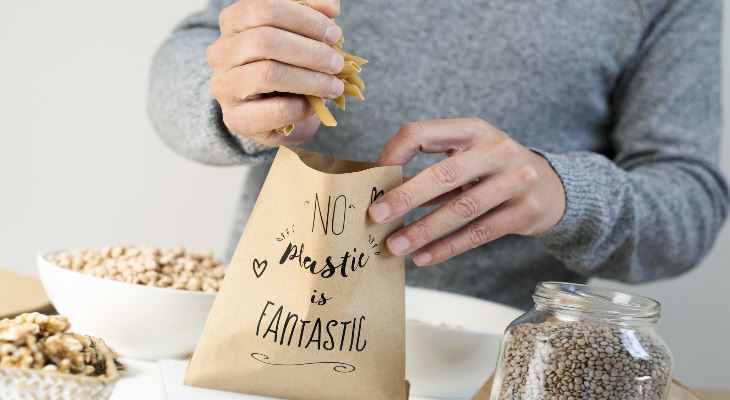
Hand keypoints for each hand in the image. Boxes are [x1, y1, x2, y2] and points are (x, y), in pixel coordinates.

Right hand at [207, 0, 344, 145]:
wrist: (276, 116)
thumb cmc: (288, 68)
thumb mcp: (300, 37)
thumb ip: (312, 16)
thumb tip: (331, 8)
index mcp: (234, 22)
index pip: (266, 8)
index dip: (305, 18)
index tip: (334, 34)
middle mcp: (221, 52)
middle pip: (266, 40)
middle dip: (311, 51)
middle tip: (337, 63)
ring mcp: (224, 87)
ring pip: (269, 73)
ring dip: (311, 79)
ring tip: (335, 86)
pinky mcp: (236, 119)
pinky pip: (277, 109)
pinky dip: (303, 107)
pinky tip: (315, 106)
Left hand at [368, 118, 565, 265]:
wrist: (551, 186)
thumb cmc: (493, 171)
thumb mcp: (468, 157)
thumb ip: (432, 171)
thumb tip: (384, 195)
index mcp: (473, 130)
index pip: (423, 133)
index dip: (394, 154)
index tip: (374, 177)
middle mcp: (497, 149)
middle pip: (444, 174)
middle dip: (406, 197)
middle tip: (376, 216)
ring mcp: (516, 179)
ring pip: (462, 209)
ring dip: (423, 230)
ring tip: (396, 247)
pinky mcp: (526, 211)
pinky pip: (480, 233)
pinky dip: (448, 247)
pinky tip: (424, 257)